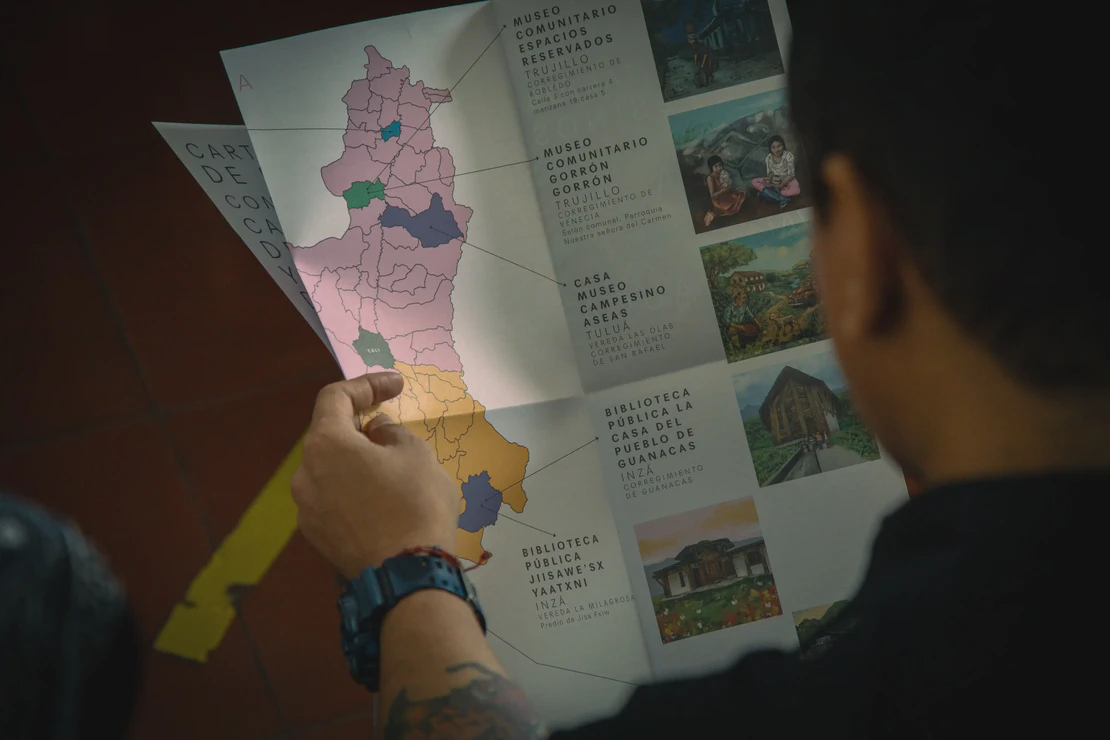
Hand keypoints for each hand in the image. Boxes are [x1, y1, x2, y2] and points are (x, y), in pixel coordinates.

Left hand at [292, 372, 461, 577]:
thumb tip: (378, 432)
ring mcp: (307, 510)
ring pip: (332, 471)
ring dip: (358, 461)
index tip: (395, 385)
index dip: (367, 385)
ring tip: (394, 467)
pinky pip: (335, 500)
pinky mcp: (318, 538)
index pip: (336, 398)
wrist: (407, 577)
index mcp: (326, 445)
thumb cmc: (415, 505)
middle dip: (361, 425)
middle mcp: (305, 474)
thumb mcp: (417, 455)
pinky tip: (384, 500)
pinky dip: (355, 490)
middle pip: (330, 436)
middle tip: (394, 424)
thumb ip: (393, 432)